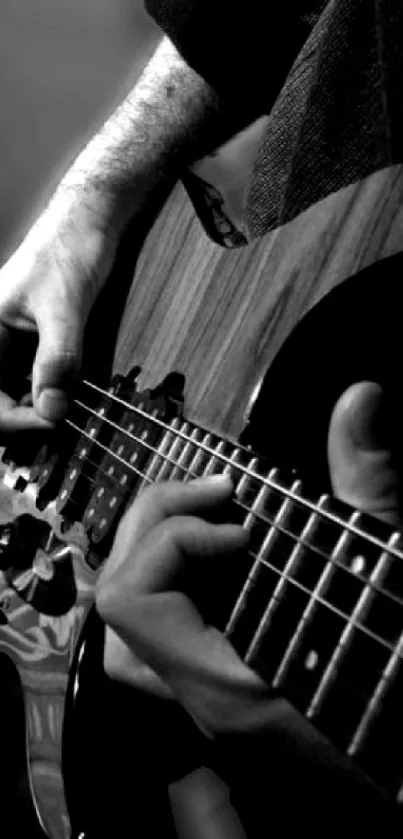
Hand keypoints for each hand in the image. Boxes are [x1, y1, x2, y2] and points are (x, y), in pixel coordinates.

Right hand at [0, 195, 116, 433]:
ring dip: (34, 406)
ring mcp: (6, 342)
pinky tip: (64, 389)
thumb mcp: (63, 309)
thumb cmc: (67, 251)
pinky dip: (45, 390)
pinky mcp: (27, 342)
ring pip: (10, 392)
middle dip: (21, 417)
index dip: (14, 419)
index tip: (52, 421)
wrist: (87, 223)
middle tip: (59, 418)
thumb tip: (52, 410)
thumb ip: (56, 361)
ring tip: (63, 406)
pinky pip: (27, 378)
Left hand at [97, 381, 402, 735]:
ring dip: (161, 559)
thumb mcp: (393, 583)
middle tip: (224, 495)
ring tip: (220, 523)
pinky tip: (239, 565)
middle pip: (117, 607)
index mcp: (228, 688)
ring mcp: (205, 711)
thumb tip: (359, 399)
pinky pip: (166, 642)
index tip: (242, 524)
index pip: (130, 601)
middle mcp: (200, 706)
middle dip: (158, 528)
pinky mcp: (221, 705)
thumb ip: (371, 493)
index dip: (172, 540)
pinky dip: (184, 587)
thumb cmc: (401, 688)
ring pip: (132, 631)